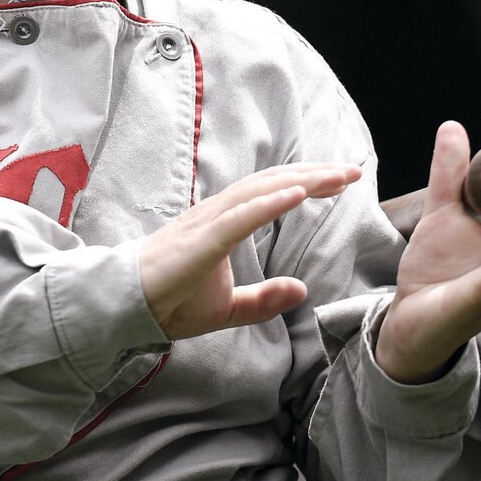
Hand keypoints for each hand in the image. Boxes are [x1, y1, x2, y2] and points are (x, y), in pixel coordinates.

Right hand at [140, 163, 361, 339]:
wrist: (127, 308)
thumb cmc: (171, 301)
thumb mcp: (229, 308)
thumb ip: (264, 300)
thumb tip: (302, 290)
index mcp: (224, 222)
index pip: (270, 191)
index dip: (306, 181)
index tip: (342, 180)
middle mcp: (217, 213)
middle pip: (272, 183)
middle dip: (314, 174)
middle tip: (353, 172)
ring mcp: (207, 224)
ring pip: (260, 192)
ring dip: (300, 181)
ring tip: (335, 177)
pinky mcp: (200, 242)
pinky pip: (239, 218)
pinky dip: (269, 204)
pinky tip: (297, 194)